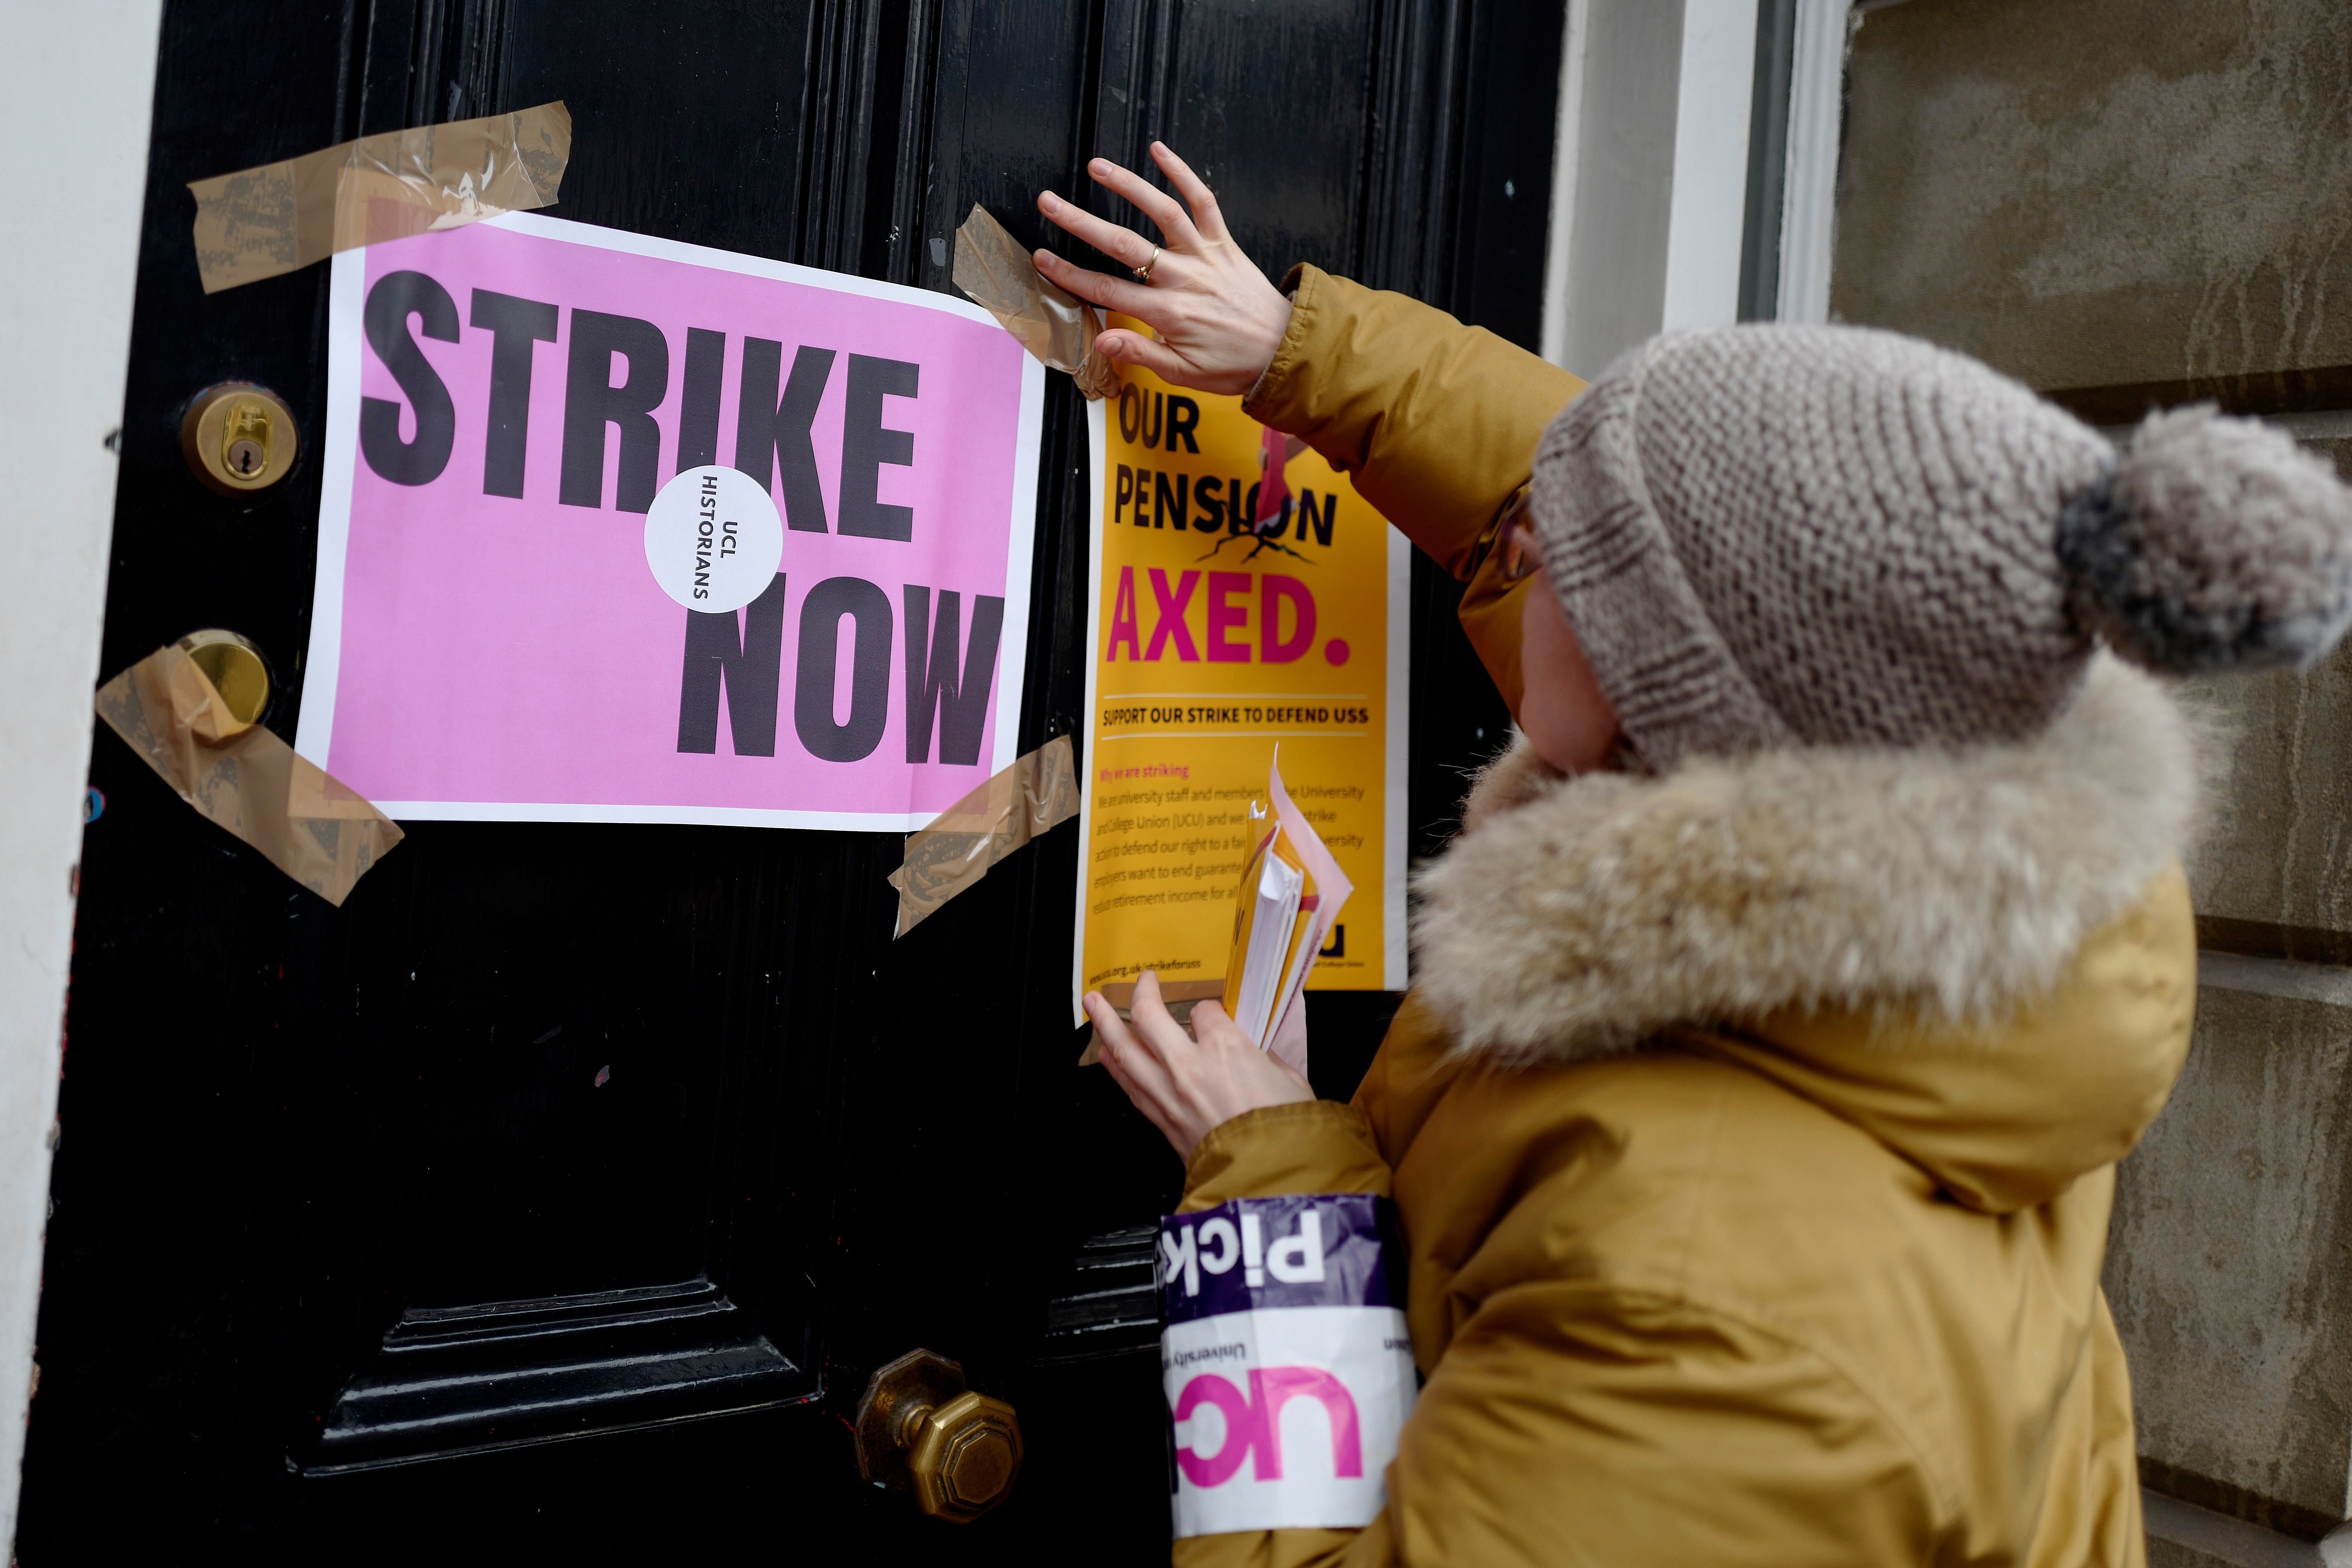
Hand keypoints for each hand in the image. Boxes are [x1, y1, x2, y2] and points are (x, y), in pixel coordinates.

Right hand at [1035, 143, 1294, 394]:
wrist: (1283, 350)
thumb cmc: (1233, 365)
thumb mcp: (1184, 375)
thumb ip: (1141, 354)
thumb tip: (1102, 342)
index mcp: (1169, 313)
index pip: (1108, 291)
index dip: (1071, 275)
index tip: (1042, 260)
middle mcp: (1184, 278)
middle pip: (1124, 245)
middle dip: (1081, 222)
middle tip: (1050, 203)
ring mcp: (1205, 255)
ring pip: (1163, 212)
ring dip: (1128, 185)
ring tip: (1096, 166)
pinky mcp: (1224, 243)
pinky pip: (1204, 201)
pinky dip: (1184, 172)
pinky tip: (1159, 150)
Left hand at [1086, 970, 1315, 1159]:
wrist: (1268, 1182)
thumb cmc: (1286, 1134)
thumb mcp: (1291, 1081)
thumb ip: (1266, 1061)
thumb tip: (1256, 1056)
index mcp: (1227, 1048)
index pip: (1205, 1012)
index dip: (1210, 1010)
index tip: (1213, 1015)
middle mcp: (1189, 1066)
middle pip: (1149, 1017)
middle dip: (1140, 993)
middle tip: (1139, 980)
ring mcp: (1169, 1094)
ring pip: (1125, 1050)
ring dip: (1106, 1023)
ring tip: (1093, 1005)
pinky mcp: (1162, 1121)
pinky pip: (1129, 1086)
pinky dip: (1114, 1066)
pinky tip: (1106, 1055)